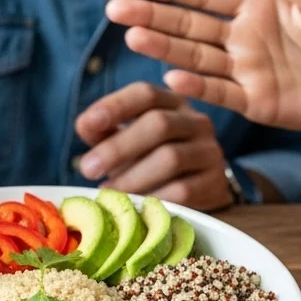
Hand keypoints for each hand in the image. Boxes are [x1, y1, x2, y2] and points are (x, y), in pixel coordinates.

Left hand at [75, 83, 232, 210]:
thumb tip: (84, 124)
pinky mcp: (215, 182)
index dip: (115, 106)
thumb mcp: (126, 138)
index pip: (145, 93)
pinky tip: (134, 206)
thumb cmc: (151, 157)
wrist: (198, 189)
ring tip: (108, 191)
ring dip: (132, 177)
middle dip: (118, 147)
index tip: (87, 124)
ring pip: (171, 158)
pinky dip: (153, 198)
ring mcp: (210, 150)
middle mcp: (196, 121)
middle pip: (159, 124)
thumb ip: (103, 129)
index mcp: (172, 102)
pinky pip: (183, 190)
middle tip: (87, 169)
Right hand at [107, 0, 300, 132]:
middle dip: (152, 16)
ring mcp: (243, 69)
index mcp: (254, 6)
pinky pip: (219, 91)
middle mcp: (240, 36)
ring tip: (133, 37)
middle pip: (188, 24)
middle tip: (115, 10)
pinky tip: (171, 76)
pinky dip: (196, 85)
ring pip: (195, 56)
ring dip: (164, 48)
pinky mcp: (252, 101)